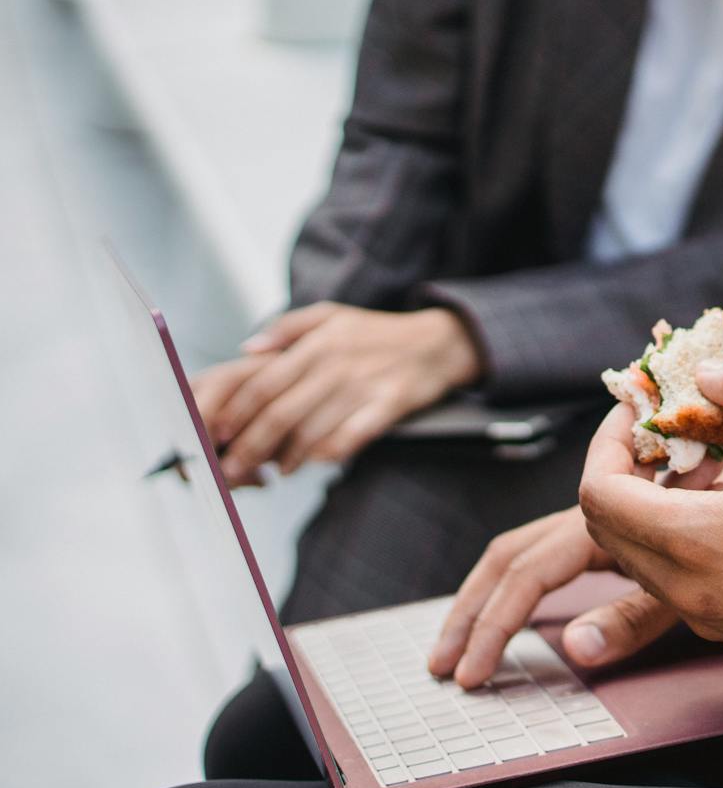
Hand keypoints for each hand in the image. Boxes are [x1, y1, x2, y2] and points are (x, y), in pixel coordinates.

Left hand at [191, 302, 482, 483]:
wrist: (439, 342)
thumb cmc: (376, 333)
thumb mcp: (330, 316)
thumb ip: (286, 329)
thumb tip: (245, 348)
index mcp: (315, 344)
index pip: (263, 383)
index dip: (236, 412)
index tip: (218, 434)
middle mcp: (335, 365)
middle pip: (281, 413)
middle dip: (251, 446)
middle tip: (234, 469)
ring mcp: (363, 386)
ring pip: (313, 430)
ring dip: (289, 457)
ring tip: (276, 471)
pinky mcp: (389, 405)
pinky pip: (353, 437)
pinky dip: (331, 454)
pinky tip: (317, 463)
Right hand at [428, 444, 722, 687]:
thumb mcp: (696, 576)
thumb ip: (639, 613)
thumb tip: (576, 651)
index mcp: (606, 521)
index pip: (531, 567)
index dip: (496, 617)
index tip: (476, 666)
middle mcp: (597, 520)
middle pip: (513, 559)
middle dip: (473, 612)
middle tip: (444, 666)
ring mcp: (604, 528)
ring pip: (527, 555)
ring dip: (488, 600)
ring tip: (462, 652)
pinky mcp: (617, 538)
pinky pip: (555, 558)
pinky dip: (524, 589)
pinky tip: (513, 620)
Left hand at [578, 360, 722, 688]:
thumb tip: (707, 377)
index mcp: (693, 539)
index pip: (596, 492)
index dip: (606, 443)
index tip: (642, 417)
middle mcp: (685, 586)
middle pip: (605, 526)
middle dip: (624, 473)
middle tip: (669, 441)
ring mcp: (702, 613)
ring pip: (636, 556)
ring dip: (651, 508)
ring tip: (707, 473)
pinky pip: (671, 578)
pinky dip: (676, 539)